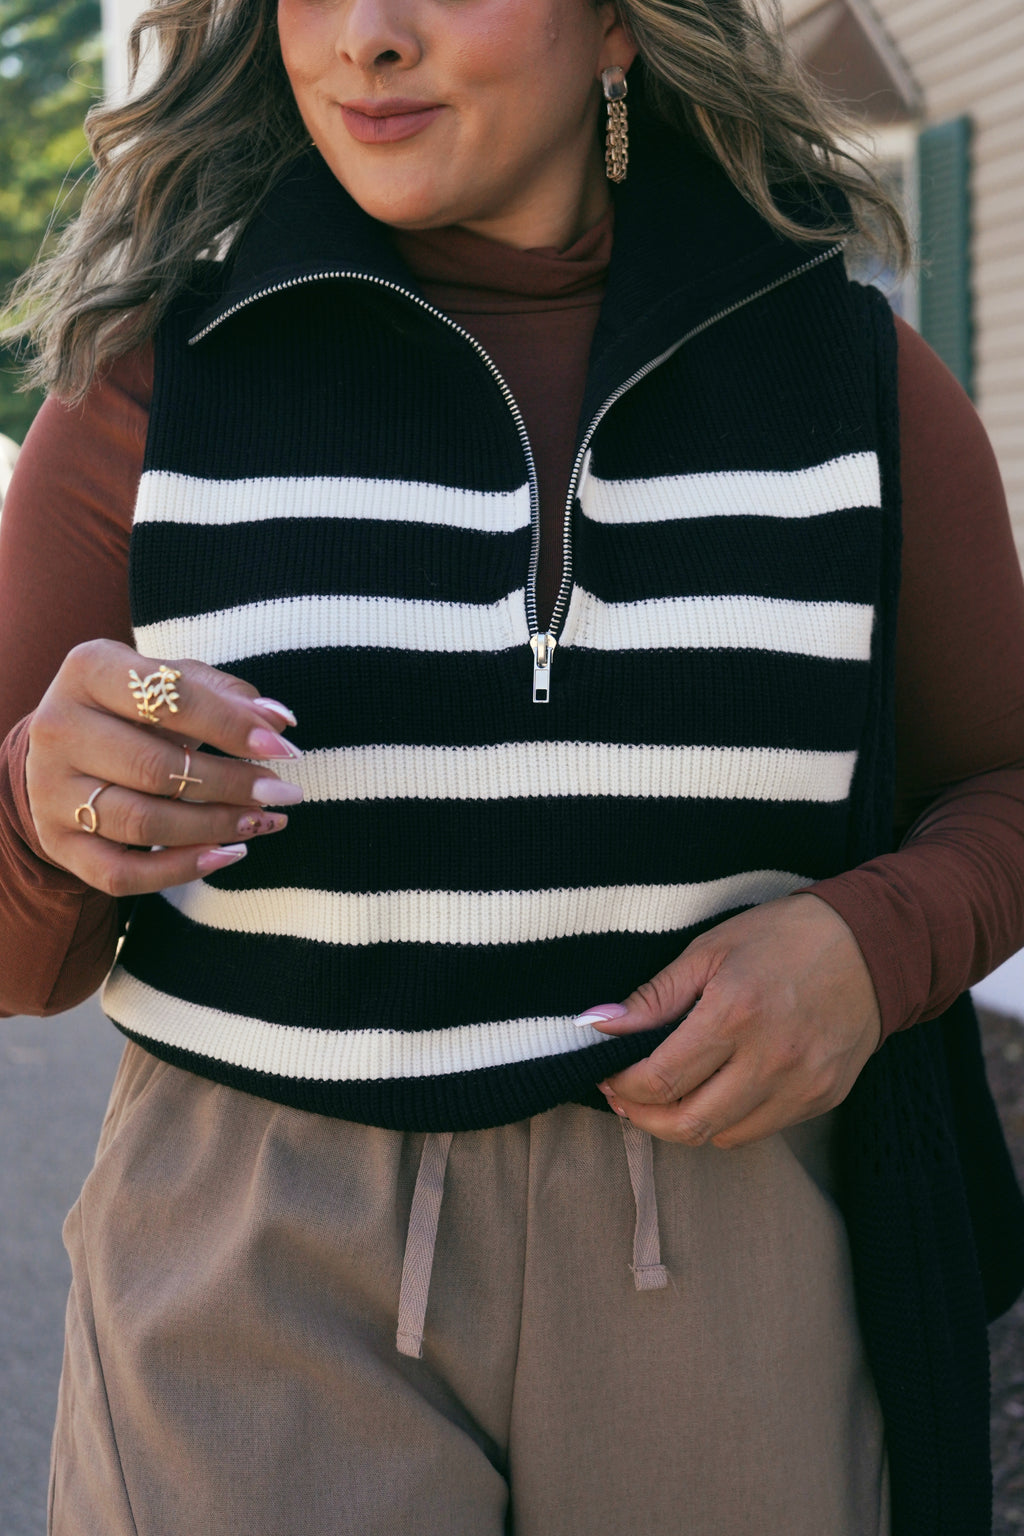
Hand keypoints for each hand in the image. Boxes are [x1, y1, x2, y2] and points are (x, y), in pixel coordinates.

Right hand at [26, 639, 302, 895]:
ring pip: (142, 822)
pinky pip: (120, 873)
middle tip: (284, 793)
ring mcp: (51, 790)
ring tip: (260, 821)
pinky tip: (226, 855)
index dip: (229, 725)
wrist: (67, 749)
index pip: (166, 699)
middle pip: (155, 767)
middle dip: (231, 784)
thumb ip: (227, 695)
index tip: (282, 748)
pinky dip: (180, 869)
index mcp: (88, 671)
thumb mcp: (175, 682)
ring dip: (214, 826)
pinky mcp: (57, 841)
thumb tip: (279, 722)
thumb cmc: (138, 707)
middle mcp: (59, 728)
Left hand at [582, 894, 881, 1148]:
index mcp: (735, 1014)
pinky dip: (725, 1121)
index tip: (607, 1075)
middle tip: (625, 1098)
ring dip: (682, 1124)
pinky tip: (713, 1092)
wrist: (873, 945)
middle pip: (687, 1122)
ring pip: (721, 1136)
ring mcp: (801, 1085)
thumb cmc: (783, 938)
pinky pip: (759, 1129)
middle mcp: (771, 1058)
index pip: (661, 1078)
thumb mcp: (710, 950)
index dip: (623, 1086)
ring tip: (665, 1097)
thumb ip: (654, 996)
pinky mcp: (822, 1098)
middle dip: (643, 1118)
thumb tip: (597, 1025)